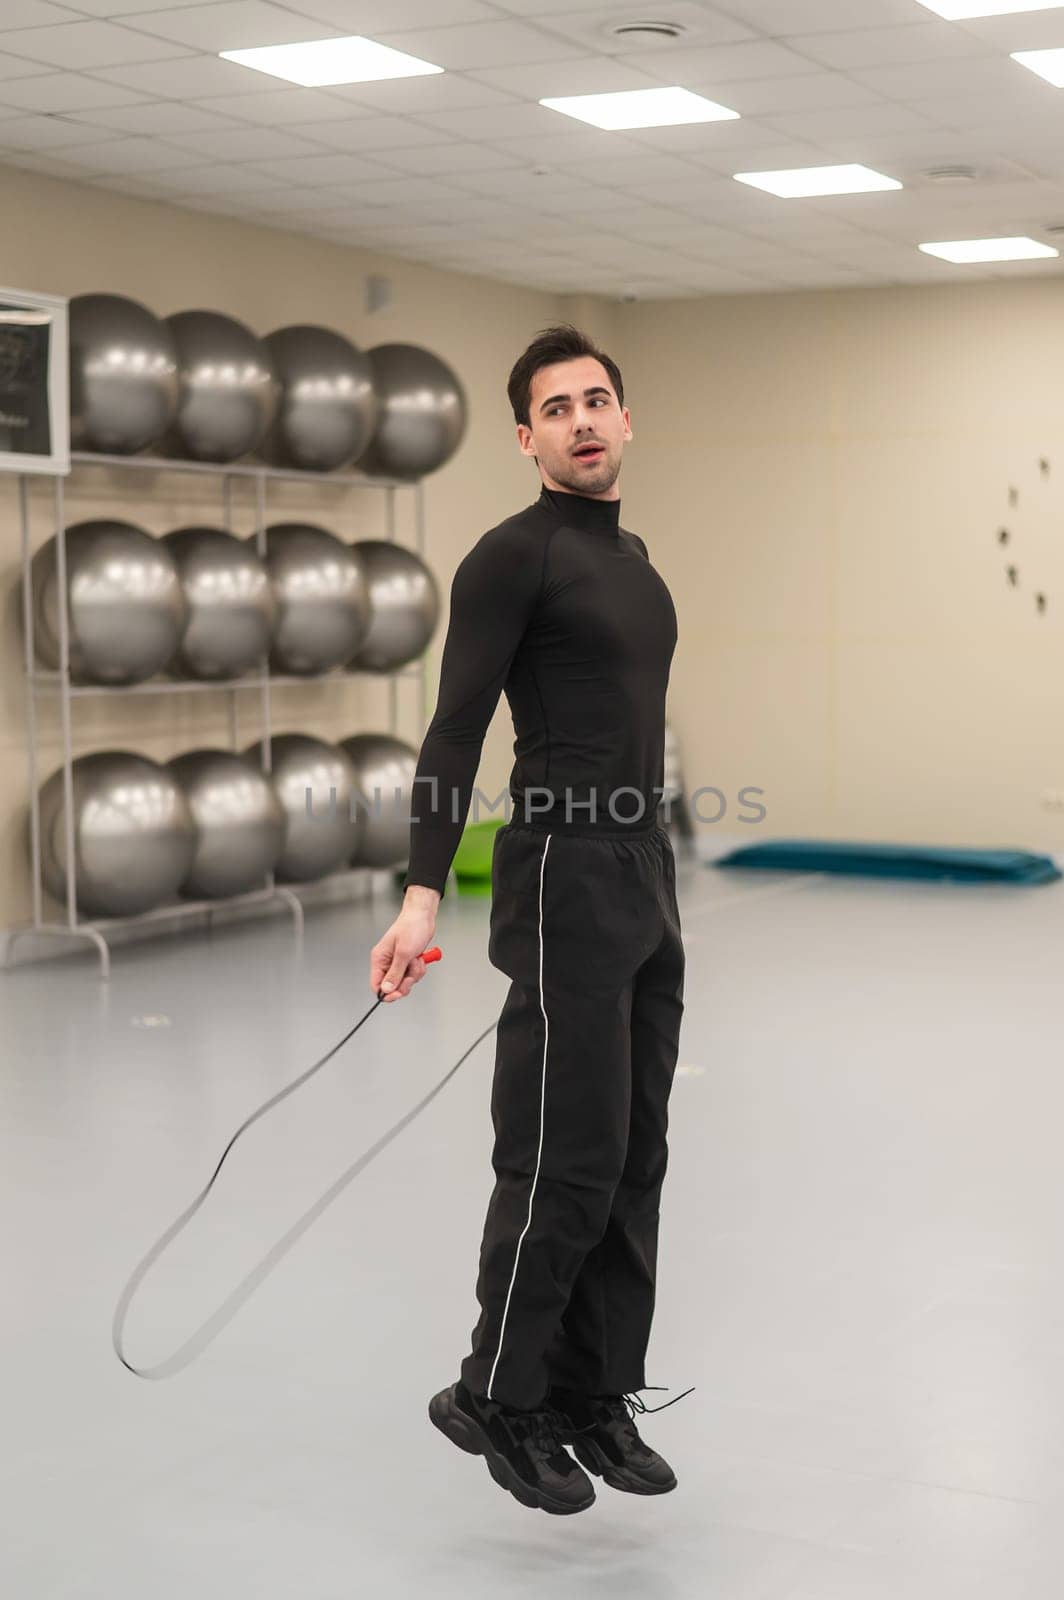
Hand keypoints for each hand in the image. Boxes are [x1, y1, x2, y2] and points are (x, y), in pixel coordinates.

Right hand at [370, 888, 438, 1002]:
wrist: (423, 917)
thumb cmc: (411, 928)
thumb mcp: (403, 953)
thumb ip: (395, 973)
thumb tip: (386, 990)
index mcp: (379, 959)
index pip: (376, 985)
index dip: (387, 993)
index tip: (398, 994)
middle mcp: (387, 962)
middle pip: (392, 986)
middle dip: (405, 981)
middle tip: (411, 972)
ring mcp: (397, 962)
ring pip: (405, 981)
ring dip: (414, 974)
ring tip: (416, 960)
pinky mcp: (407, 962)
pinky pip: (413, 975)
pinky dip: (419, 969)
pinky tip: (419, 959)